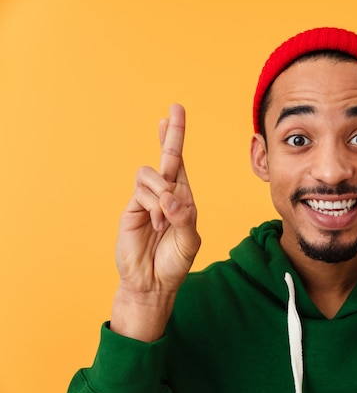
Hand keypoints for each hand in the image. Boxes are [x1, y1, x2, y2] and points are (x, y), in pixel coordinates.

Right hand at [111, 104, 200, 340]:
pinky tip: (155, 225)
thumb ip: (185, 218)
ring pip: (151, 174)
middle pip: (167, 156)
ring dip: (163, 193)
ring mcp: (146, 200)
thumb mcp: (190, 241)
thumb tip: (170, 196)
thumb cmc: (174, 262)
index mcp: (183, 197)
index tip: (173, 112)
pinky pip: (142, 192)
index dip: (175, 138)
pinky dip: (153, 207)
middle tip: (174, 109)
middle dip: (171, 133)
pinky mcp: (132, 208)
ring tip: (164, 219)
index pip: (179, 163)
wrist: (152, 283)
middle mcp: (165, 194)